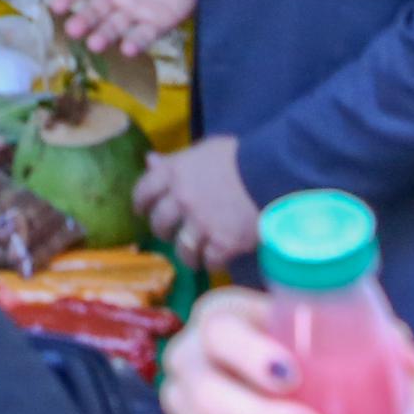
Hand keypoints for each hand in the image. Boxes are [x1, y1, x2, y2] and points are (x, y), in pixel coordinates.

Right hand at [52, 0, 203, 56]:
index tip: (56, 6)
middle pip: (92, 11)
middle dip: (82, 21)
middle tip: (73, 30)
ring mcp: (133, 10)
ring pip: (113, 26)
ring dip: (103, 36)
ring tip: (95, 44)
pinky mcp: (156, 23)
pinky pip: (143, 35)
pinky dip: (135, 43)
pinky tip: (128, 49)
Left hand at [138, 132, 262, 270]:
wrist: (273, 172)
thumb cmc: (240, 157)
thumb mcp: (205, 151)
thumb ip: (176, 160)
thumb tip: (149, 160)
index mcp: (175, 173)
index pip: (143, 190)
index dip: (140, 203)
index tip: (142, 210)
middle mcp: (182, 200)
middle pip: (159, 223)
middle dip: (163, 230)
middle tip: (171, 233)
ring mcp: (201, 224)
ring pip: (182, 249)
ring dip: (187, 254)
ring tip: (195, 255)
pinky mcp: (223, 243)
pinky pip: (210, 262)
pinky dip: (213, 263)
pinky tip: (219, 258)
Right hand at [161, 285, 413, 413]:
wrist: (294, 383)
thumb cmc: (318, 347)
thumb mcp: (339, 331)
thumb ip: (377, 341)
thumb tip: (413, 365)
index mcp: (220, 318)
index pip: (221, 331)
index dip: (248, 354)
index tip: (291, 375)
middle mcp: (192, 364)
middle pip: (210, 395)